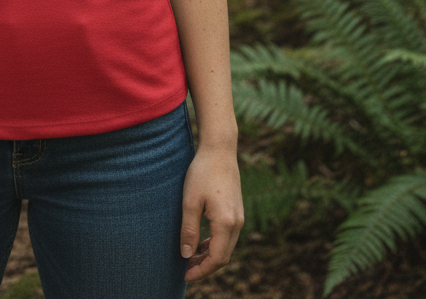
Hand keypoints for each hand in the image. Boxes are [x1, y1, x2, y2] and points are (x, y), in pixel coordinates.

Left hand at [180, 145, 243, 281]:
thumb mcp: (190, 202)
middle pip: (224, 256)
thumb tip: (186, 255)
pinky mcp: (237, 210)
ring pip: (227, 247)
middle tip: (186, 269)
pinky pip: (228, 236)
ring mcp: (239, 216)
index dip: (201, 271)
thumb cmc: (202, 173)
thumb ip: (189, 230)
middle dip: (205, 266)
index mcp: (226, 223)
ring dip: (210, 256)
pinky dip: (216, 244)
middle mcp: (237, 223)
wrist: (220, 150)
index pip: (217, 259)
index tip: (185, 275)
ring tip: (191, 257)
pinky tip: (202, 242)